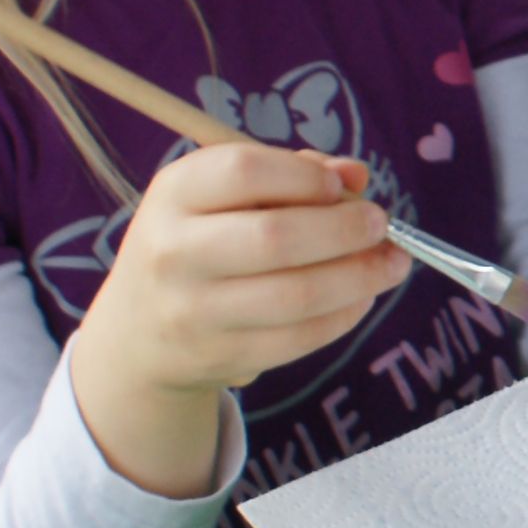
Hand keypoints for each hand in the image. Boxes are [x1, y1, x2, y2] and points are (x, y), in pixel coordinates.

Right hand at [65, 145, 402, 495]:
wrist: (137, 331)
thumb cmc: (199, 241)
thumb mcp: (223, 196)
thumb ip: (291, 173)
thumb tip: (355, 175)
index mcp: (174, 194)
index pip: (243, 171)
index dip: (304, 175)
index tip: (340, 186)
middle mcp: (174, 252)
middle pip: (276, 237)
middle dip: (345, 230)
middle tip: (381, 225)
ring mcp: (193, 312)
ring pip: (296, 295)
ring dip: (360, 277)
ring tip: (390, 264)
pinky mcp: (220, 357)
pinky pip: (299, 338)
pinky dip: (344, 316)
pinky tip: (362, 297)